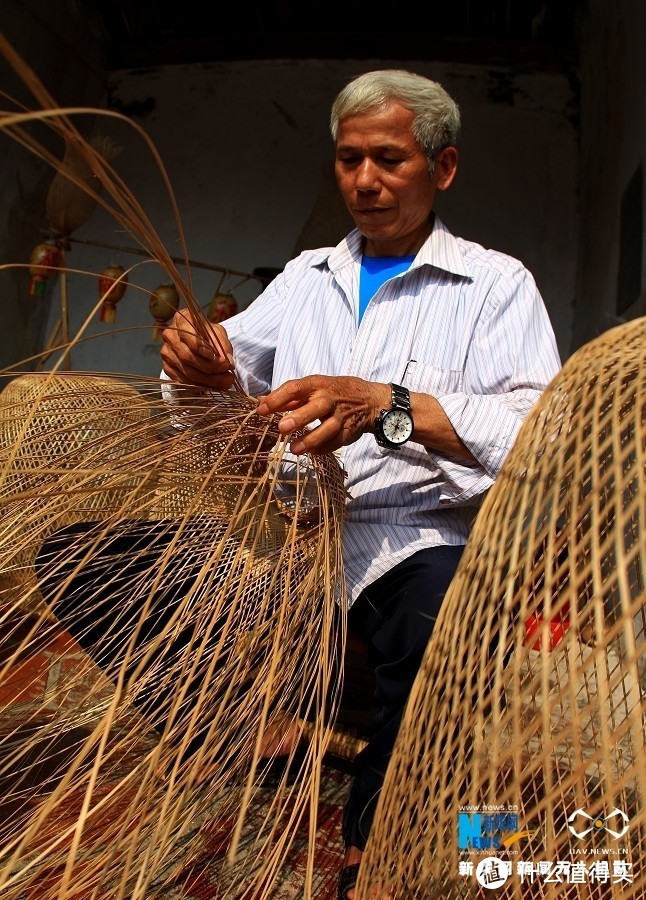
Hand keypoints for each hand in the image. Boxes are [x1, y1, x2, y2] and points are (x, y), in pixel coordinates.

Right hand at [160, 308, 235, 389]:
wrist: (198, 344)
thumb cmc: (208, 335)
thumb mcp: (218, 333)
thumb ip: (223, 344)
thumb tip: (227, 360)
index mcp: (181, 319)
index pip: (186, 333)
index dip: (199, 345)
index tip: (214, 355)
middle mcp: (170, 335)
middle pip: (187, 356)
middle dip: (210, 367)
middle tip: (227, 372)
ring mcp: (167, 352)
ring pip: (187, 371)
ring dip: (209, 379)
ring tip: (226, 381)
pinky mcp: (168, 368)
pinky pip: (184, 381)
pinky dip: (201, 385)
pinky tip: (216, 386)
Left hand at [256, 375, 388, 454]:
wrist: (368, 400)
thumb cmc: (332, 392)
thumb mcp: (313, 388)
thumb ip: (288, 397)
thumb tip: (260, 402)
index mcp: (317, 385)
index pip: (296, 388)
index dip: (278, 398)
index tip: (261, 409)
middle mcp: (330, 399)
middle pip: (316, 407)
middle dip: (299, 418)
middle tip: (281, 428)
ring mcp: (341, 416)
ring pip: (328, 428)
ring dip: (311, 439)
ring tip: (294, 449)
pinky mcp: (349, 431)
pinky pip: (336, 442)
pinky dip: (324, 448)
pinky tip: (311, 452)